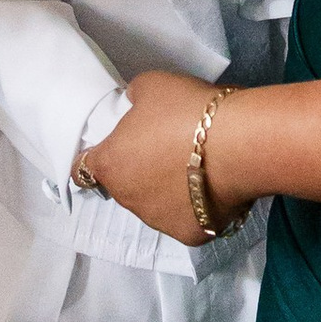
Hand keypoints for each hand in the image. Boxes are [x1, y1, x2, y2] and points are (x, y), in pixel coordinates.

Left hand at [76, 65, 224, 243]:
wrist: (239, 144)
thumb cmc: (187, 110)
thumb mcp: (150, 86)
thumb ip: (133, 101)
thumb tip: (134, 108)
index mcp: (110, 164)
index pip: (81, 169)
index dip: (95, 158)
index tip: (112, 149)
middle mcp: (127, 199)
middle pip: (123, 186)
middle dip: (138, 170)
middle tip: (167, 148)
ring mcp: (158, 221)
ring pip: (154, 205)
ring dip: (165, 190)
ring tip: (196, 167)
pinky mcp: (190, 235)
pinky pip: (187, 219)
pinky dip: (195, 207)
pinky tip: (213, 187)